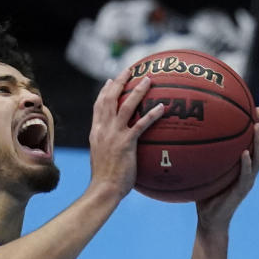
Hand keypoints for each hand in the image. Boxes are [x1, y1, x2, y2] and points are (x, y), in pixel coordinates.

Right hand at [88, 68, 165, 197]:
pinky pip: (141, 125)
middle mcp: (103, 130)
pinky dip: (151, 115)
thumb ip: (108, 148)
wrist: (103, 189)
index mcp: (96, 133)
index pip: (98, 106)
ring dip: (137, 91)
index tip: (110, 81)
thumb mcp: (102, 158)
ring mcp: (114, 136)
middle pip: (110, 99)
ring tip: (148, 79)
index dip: (104, 92)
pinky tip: (162, 108)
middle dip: (119, 82)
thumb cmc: (105, 180)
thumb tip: (118, 148)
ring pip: (125, 106)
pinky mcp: (126, 143)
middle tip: (129, 70)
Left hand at [196, 107, 258, 231]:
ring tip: (257, 126)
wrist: (210, 221)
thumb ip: (198, 158)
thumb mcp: (201, 172)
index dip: (254, 123)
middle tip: (258, 109)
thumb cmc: (204, 196)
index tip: (253, 106)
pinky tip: (245, 154)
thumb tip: (181, 139)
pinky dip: (247, 164)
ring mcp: (248, 180)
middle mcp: (249, 169)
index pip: (251, 140)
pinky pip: (246, 175)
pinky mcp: (242, 190)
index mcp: (242, 164)